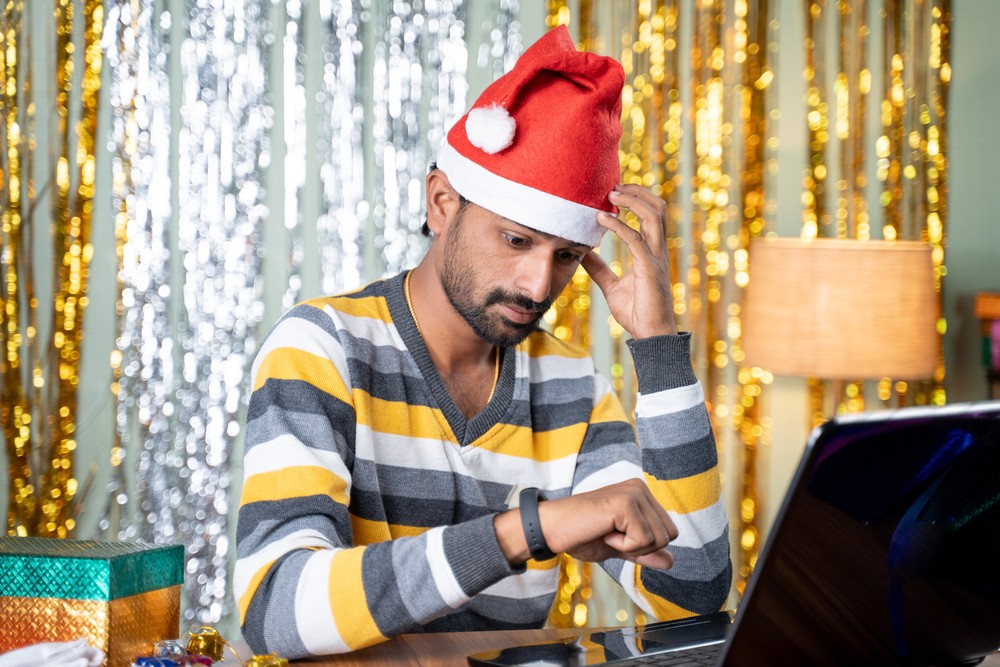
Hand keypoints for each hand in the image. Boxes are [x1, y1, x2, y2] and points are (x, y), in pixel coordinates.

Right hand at [494, 479, 677, 569]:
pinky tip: (604, 531)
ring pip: (660, 539)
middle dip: (643, 547)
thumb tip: (671, 561)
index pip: (669, 531)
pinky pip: (643, 540)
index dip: (645, 546)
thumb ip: (645, 551)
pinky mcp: (625, 503)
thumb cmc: (581, 535)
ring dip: (631, 546)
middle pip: (669, 534)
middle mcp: (640, 488)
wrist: (553, 530)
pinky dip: (623, 545)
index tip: (617, 536)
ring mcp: (633, 493)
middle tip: (612, 536)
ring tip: (607, 532)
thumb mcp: (620, 547)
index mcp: (641, 494)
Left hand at [581, 184, 676, 338]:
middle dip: (639, 192)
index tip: (614, 193)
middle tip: (614, 187)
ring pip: (654, 216)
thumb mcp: (612, 287)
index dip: (637, 199)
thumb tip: (583, 255)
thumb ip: (600, 269)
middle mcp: (658, 251)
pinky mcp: (649, 269)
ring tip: (612, 195)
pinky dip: (619, 226)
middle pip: (659, 208)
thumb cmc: (636, 312)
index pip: (651, 216)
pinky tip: (602, 220)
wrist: (649, 335)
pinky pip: (636, 239)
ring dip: (633, 201)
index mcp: (652, 252)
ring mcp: (656, 258)